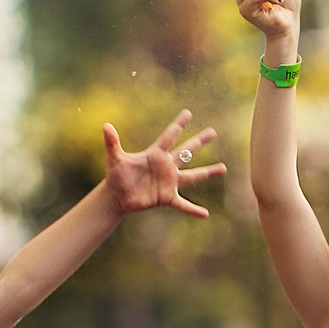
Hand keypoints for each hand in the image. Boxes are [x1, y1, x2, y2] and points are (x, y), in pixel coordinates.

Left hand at [103, 112, 223, 217]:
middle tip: (212, 131)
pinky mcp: (166, 197)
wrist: (116, 196)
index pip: (169, 137)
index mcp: (155, 154)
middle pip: (186, 151)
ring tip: (223, 168)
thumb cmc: (116, 175)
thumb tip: (105, 126)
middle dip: (199, 141)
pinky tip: (205, 214)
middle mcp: (166, 166)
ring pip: (193, 175)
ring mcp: (169, 182)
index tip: (188, 113)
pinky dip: (193, 209)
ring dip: (208, 172)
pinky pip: (183, 204)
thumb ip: (112, 142)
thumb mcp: (114, 158)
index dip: (178, 125)